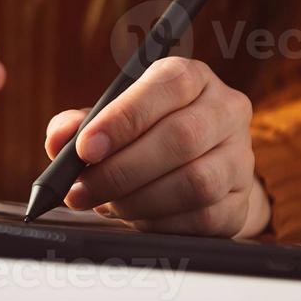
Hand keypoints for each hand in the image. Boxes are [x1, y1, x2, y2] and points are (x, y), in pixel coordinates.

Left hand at [43, 57, 270, 238]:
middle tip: (81, 190)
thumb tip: (59, 139)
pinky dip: (159, 222)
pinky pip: (202, 217)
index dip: (124, 118)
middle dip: (121, 170)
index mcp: (191, 78)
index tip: (85, 148)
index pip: (168, 85)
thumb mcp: (111, 120)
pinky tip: (136, 218)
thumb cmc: (145, 138)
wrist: (195, 170)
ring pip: (195, 182)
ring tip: (106, 204)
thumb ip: (80, 125)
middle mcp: (226, 110)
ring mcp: (240, 158)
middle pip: (181, 138)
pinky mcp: (240, 202)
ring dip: (138, 200)